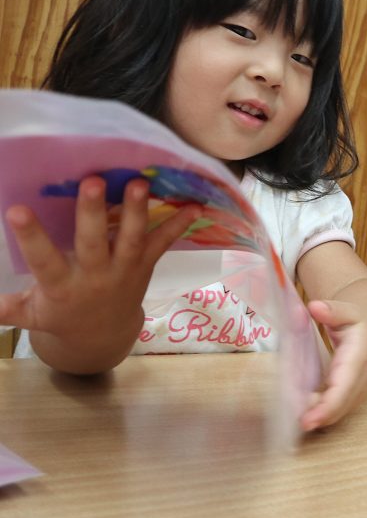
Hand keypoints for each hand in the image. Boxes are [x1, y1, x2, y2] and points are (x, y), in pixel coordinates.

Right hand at [0, 176, 200, 371]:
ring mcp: (124, 270)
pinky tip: (196, 206)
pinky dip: (179, 226)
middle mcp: (95, 276)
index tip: (16, 209)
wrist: (103, 337)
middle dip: (92, 213)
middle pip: (93, 243)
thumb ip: (8, 308)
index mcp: (61, 286)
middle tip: (92, 181)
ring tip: (140, 183)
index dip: (30, 237)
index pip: (43, 260)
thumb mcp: (32, 316)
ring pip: (130, 239)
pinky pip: (163, 244)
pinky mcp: (145, 266)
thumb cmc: (60, 316)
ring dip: (136, 211)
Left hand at [299, 298, 366, 430]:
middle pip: (341, 406)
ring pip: (340, 411)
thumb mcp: (349, 310)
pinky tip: (306, 413)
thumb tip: (314, 307)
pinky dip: (324, 414)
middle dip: (318, 418)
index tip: (307, 420)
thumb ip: (332, 310)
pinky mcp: (355, 394)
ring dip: (320, 418)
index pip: (343, 389)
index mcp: (358, 358)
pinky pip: (339, 409)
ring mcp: (360, 389)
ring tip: (297, 417)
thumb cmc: (362, 321)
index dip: (326, 407)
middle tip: (294, 423)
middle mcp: (361, 379)